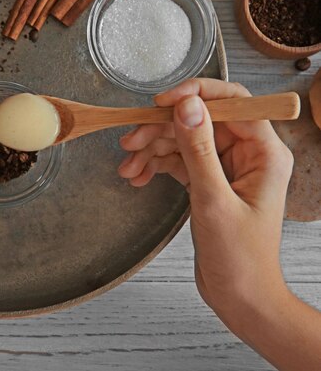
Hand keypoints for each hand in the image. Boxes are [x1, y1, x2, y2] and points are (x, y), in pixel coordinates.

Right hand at [118, 79, 320, 369]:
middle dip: (162, 129)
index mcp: (263, 153)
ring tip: (128, 167)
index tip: (161, 102)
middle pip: (200, 121)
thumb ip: (199, 150)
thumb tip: (187, 106)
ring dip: (153, 150)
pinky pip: (179, 162)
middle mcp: (247, 155)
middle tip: (130, 141)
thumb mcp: (213, 201)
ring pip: (184, 141)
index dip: (195, 95)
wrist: (241, 296)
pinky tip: (138, 176)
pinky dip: (157, 166)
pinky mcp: (209, 183)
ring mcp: (227, 169)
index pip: (232, 102)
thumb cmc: (240, 258)